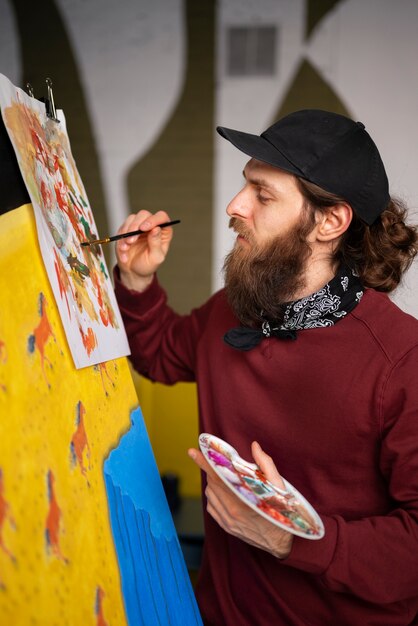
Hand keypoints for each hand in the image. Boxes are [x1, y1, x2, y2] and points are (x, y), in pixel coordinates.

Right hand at [116, 210, 173, 291]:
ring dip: (127, 233)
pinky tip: (124, 251)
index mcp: (163, 231)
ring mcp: (138, 226)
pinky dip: (121, 239)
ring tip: (126, 248)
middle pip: (144, 214)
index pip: (161, 217)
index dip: (153, 219)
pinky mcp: (127, 229)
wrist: (133, 271)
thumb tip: (156, 229)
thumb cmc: (147, 265)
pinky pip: (122, 228)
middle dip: (136, 226)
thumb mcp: (155, 258)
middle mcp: (151, 226)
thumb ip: (156, 243)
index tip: (144, 228)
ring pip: (132, 219)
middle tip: (131, 240)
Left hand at [188, 441, 293, 558]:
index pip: (217, 475)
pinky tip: (225, 493)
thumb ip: (265, 463)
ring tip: (225, 479)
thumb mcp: (278, 484)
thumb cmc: (281, 510)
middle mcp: (232, 511)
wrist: (280, 541)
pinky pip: (211, 507)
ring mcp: (227, 520)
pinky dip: (214, 497)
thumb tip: (254, 445)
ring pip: (210, 494)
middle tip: (218, 463)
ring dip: (213, 484)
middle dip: (212, 470)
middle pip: (212, 483)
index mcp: (243, 498)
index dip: (204, 462)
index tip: (192, 452)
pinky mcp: (226, 527)